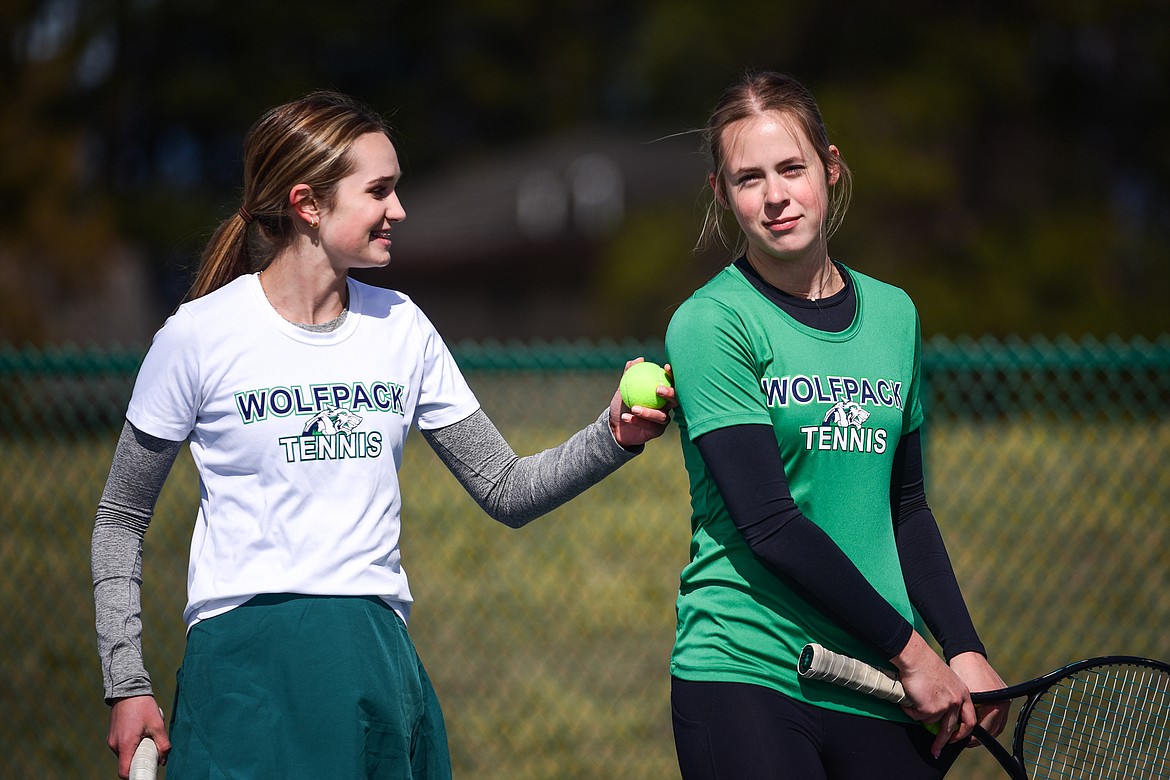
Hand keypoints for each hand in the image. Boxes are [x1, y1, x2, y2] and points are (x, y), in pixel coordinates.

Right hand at [108, 695, 168, 778]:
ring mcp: (112, 740)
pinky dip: (131, 744)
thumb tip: (163, 759)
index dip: (135, 775)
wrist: (128, 690)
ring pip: (125, 754)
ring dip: (136, 750)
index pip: (125, 771)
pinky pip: (122, 746)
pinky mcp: (112, 736)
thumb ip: (163, 744)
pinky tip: (139, 731)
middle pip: (127, 762)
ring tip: (145, 735)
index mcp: (125, 744)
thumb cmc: (142, 706)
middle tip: (151, 750)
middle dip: (139, 760)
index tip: (146, 772)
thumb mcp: (158, 725)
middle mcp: (115, 745)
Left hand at [608, 358, 676, 448]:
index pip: (670, 383)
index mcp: (661, 394)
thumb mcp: (623, 387)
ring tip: (634, 408)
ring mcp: (663, 420)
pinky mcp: (657, 431)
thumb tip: (640, 359)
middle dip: (670, 393)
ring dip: (648, 412)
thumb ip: (630, 373)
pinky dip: (637, 421)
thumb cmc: (622, 404)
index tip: (666, 367)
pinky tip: (626, 417)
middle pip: (675, 400)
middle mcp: (666, 406)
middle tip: (657, 389)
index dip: (672, 375)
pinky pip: (649, 426)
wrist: (615, 425)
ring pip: (661, 416)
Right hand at [892, 632, 975, 758]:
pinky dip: (911, 710)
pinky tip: (910, 696)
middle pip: (951, 729)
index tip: (955, 739)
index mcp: (963, 693)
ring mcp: (945, 706)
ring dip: (919, 715)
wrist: (916, 658)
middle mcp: (957, 701)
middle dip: (943, 742)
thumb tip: (941, 714)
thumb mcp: (946, 681)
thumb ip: (948, 696)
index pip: (970, 720)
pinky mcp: (931, 709)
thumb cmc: (926, 665)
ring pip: (931, 722)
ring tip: (913, 700)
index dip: (963, 732)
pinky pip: (918, 717)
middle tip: (936, 751)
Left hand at [950, 651, 1010, 744]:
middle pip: (993, 730)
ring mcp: (1006, 699)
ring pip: (997, 725)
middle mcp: (1004, 703)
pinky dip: (989, 721)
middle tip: (964, 740)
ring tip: (970, 733)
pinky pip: (998, 716)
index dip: (971, 738)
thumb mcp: (961, 697)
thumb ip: (963, 716)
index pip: (984, 729)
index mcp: (995, 704)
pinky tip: (977, 723)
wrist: (967, 655)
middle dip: (978, 737)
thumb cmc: (960, 673)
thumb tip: (958, 734)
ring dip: (985, 731)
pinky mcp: (1005, 696)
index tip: (961, 741)